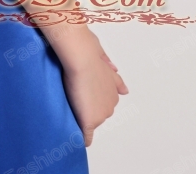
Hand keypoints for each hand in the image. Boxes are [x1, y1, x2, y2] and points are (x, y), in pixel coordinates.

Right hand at [61, 31, 128, 146]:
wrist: (82, 59)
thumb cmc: (90, 55)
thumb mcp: (105, 62)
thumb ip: (113, 76)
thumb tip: (124, 89)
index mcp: (114, 91)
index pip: (105, 103)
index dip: (94, 100)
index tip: (85, 98)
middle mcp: (111, 103)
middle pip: (99, 114)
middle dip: (89, 109)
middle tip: (76, 100)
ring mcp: (101, 114)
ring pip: (92, 122)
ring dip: (83, 119)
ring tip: (70, 110)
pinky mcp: (89, 121)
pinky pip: (86, 136)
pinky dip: (81, 138)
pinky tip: (75, 139)